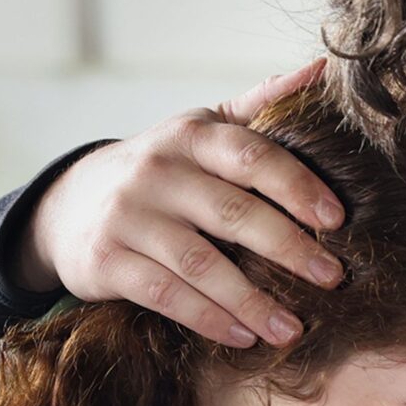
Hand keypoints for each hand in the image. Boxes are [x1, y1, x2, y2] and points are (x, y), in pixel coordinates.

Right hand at [18, 62, 345, 350]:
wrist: (69, 205)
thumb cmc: (160, 170)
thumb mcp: (200, 130)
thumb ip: (258, 105)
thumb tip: (322, 68)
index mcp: (190, 137)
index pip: (252, 156)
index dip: (298, 186)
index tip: (336, 219)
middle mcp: (158, 172)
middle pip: (234, 214)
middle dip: (289, 249)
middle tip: (331, 278)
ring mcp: (129, 218)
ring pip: (201, 264)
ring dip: (252, 301)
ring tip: (291, 328)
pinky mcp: (108, 261)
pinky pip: (167, 295)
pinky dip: (210, 319)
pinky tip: (244, 336)